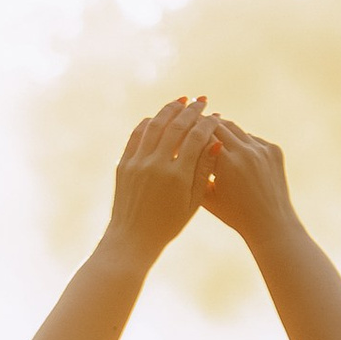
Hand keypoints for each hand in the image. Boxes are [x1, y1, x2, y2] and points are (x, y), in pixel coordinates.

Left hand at [104, 97, 219, 261]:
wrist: (133, 239)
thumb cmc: (168, 224)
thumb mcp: (193, 202)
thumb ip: (204, 171)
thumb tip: (216, 143)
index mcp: (177, 176)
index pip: (195, 138)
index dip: (207, 123)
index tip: (215, 115)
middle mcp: (156, 165)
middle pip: (175, 126)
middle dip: (190, 110)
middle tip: (201, 100)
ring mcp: (137, 163)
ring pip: (155, 125)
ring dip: (169, 110)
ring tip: (181, 101)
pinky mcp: (124, 164)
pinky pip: (137, 135)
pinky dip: (148, 123)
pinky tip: (157, 118)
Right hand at [195, 113, 296, 253]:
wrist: (270, 223)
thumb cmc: (234, 214)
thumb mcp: (207, 196)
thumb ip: (194, 172)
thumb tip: (180, 150)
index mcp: (227, 163)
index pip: (202, 134)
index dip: (190, 131)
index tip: (181, 130)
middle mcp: (246, 152)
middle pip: (219, 126)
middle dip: (205, 125)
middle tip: (193, 124)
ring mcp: (262, 150)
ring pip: (236, 129)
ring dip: (223, 130)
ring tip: (211, 134)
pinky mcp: (274, 150)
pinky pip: (252, 139)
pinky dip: (241, 142)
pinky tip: (234, 150)